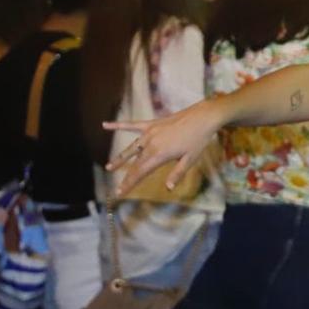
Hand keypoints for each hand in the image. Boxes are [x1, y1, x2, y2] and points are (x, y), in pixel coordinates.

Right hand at [105, 101, 224, 196]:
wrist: (203, 116)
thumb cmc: (198, 140)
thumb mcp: (190, 159)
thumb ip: (177, 173)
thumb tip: (168, 188)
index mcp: (159, 154)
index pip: (140, 172)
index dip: (129, 183)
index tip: (120, 192)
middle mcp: (151, 143)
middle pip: (135, 163)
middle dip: (126, 176)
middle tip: (116, 188)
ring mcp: (150, 132)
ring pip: (131, 148)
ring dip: (120, 158)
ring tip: (109, 167)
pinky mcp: (151, 123)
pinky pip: (132, 125)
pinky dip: (118, 125)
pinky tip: (105, 125)